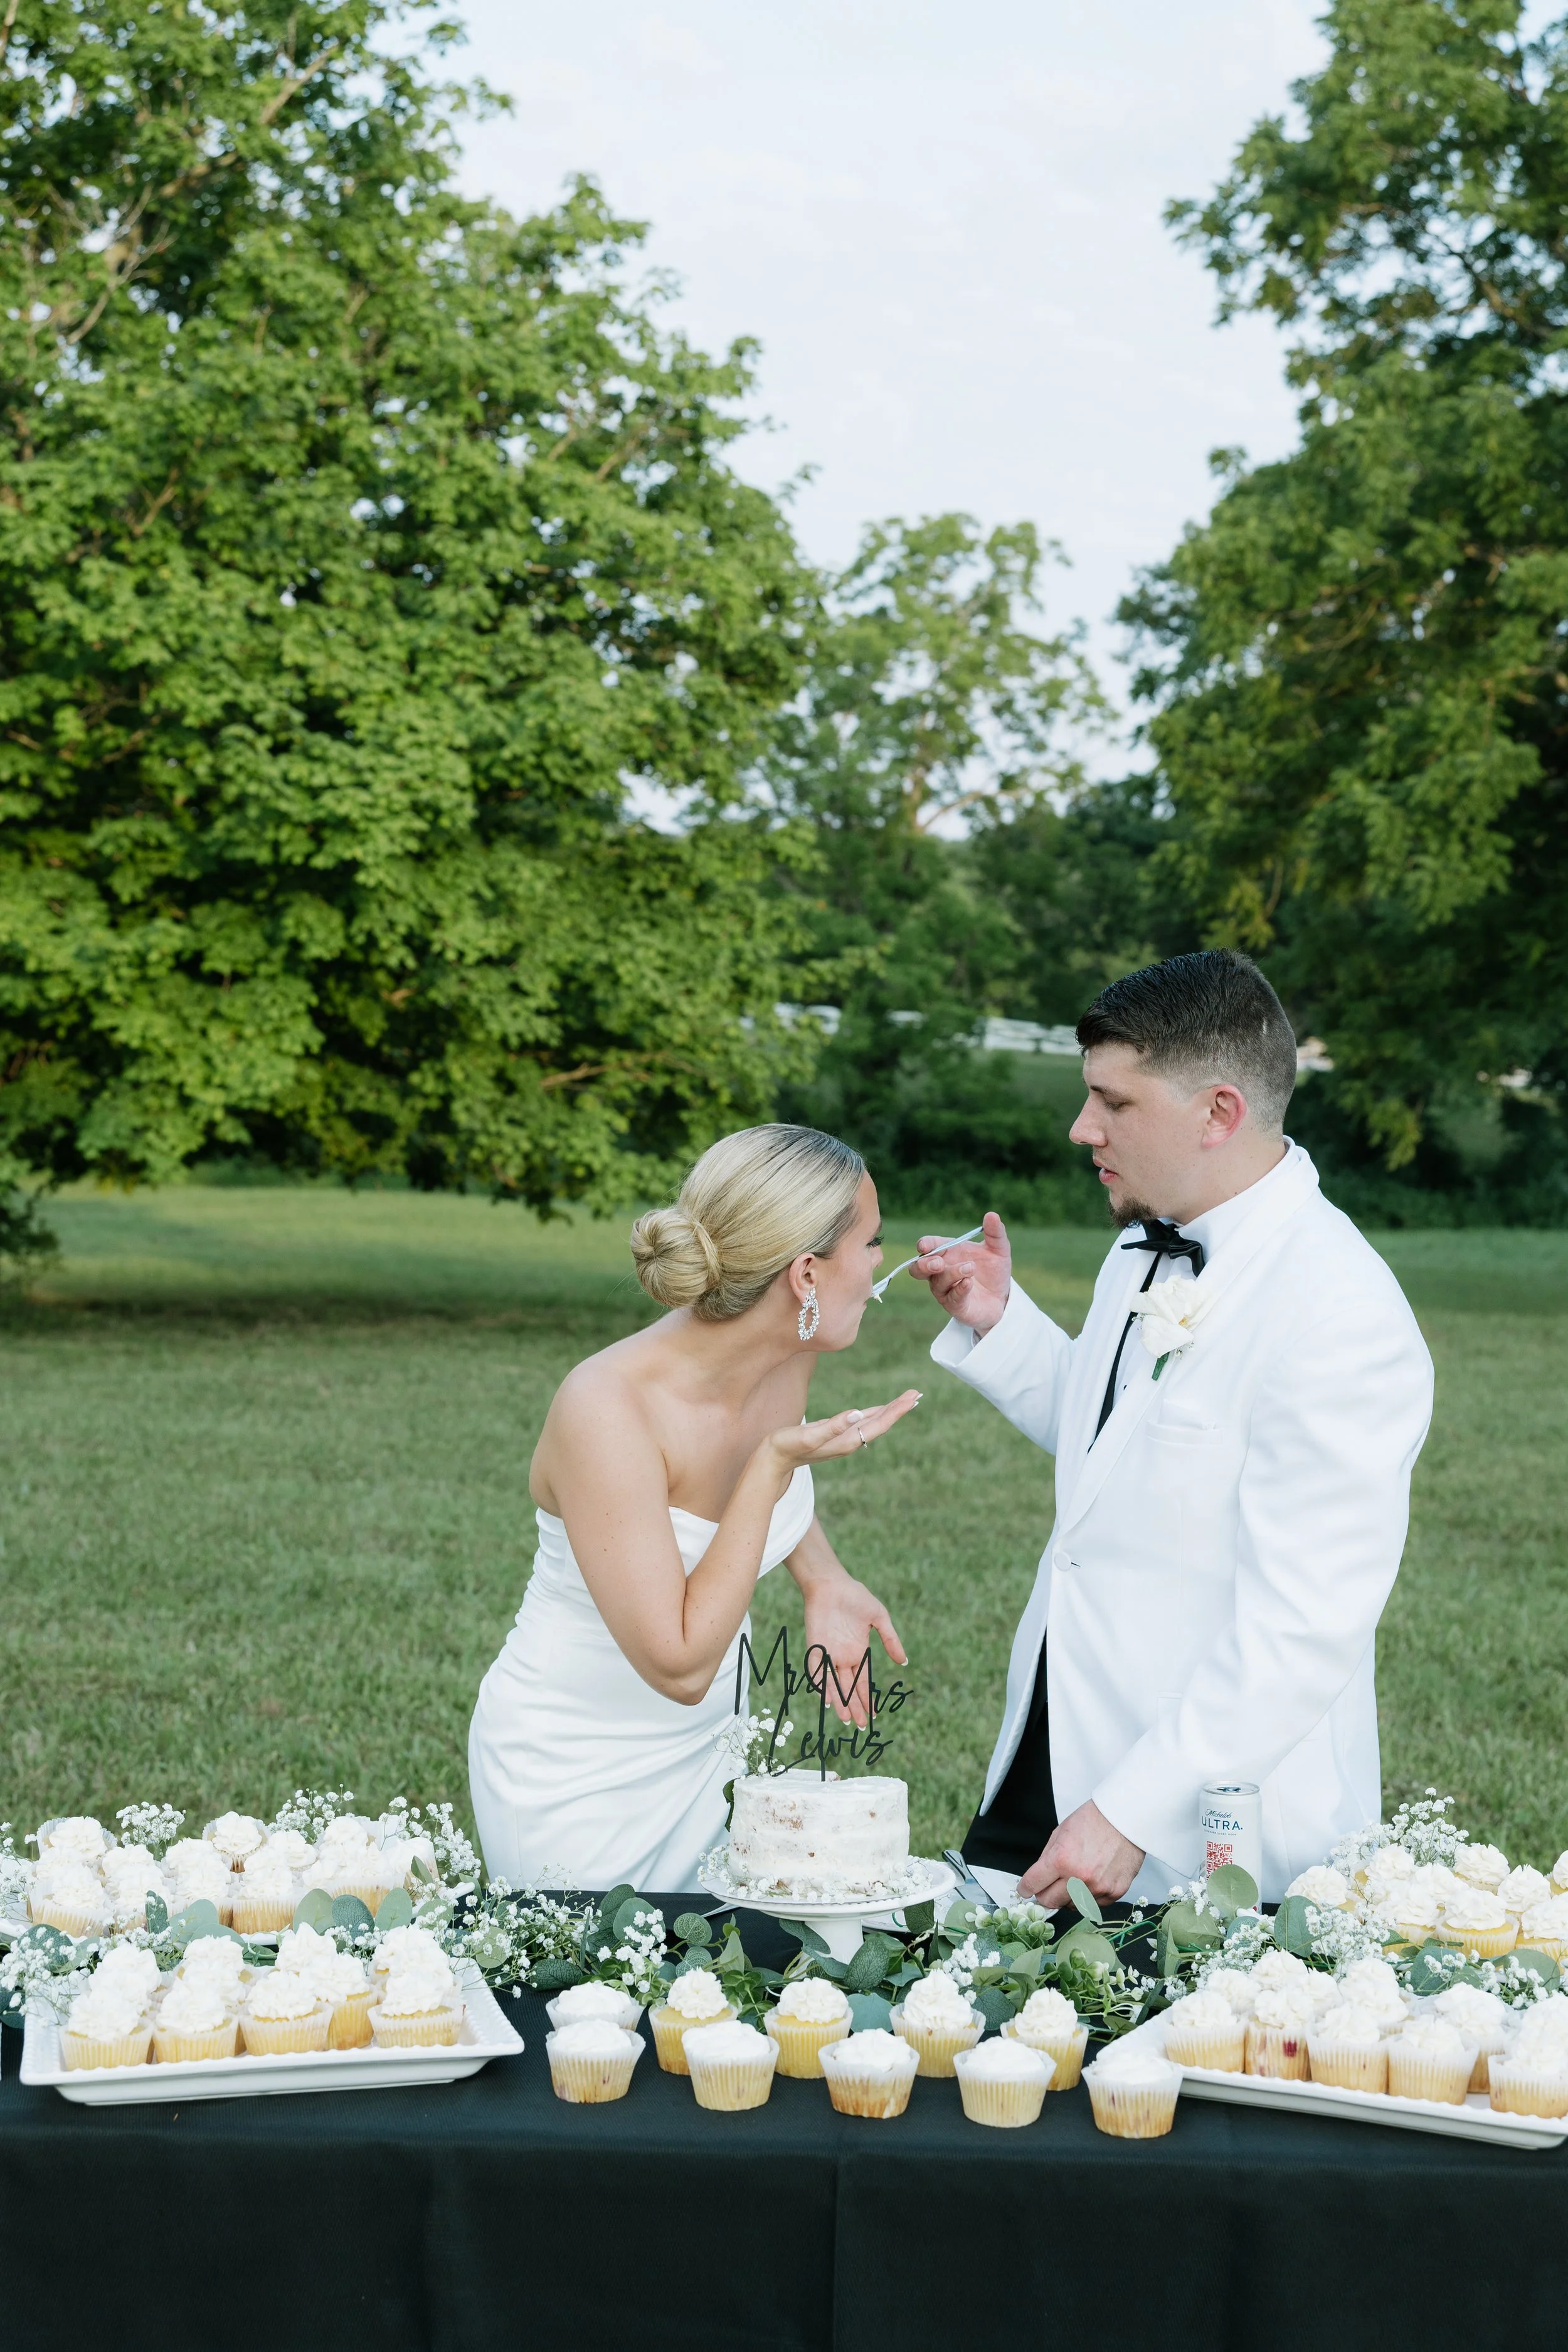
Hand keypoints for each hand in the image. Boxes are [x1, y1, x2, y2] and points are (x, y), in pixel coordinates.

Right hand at [766, 1392, 920, 1477]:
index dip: (896, 1411)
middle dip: (898, 1409)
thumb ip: (832, 1426)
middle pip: (880, 1423)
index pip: (878, 1424)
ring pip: (872, 1422)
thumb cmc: (787, 1446)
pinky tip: (877, 1411)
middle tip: (917, 1394)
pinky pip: (860, 1422)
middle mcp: (849, 1441)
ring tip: (905, 1400)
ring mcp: (843, 1438)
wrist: (772, 1460)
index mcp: (846, 1441)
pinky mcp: (835, 1434)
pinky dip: (873, 1413)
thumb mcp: (808, 1435)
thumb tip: (856, 1413)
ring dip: (889, 1411)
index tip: (912, 1399)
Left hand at [800, 1571, 906, 1727]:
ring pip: (834, 1684)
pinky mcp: (815, 1647)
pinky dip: (821, 1683)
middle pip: (850, 1687)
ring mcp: (828, 1653)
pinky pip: (816, 1669)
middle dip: (856, 1706)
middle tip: (861, 1726)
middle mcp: (843, 1656)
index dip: (868, 1697)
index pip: (864, 1681)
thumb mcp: (879, 1617)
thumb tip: (903, 1661)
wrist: (831, 1583)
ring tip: (846, 1719)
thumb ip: (891, 1639)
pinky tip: (827, 1698)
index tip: (874, 1714)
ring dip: (840, 1701)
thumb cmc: (855, 1597)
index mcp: (859, 1651)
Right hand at [909, 1210, 1010, 1334]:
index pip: (928, 1246)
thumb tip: (992, 1215)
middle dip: (924, 1264)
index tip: (924, 1246)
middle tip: (939, 1263)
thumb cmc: (993, 1271)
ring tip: (971, 1268)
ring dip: (952, 1273)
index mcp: (947, 1253)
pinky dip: (960, 1288)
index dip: (924, 1245)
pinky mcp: (955, 1306)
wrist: (1003, 1297)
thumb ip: (995, 1233)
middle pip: (918, 1268)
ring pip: (937, 1282)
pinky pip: (952, 1297)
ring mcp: (945, 1290)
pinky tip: (969, 1282)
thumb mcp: (998, 1249)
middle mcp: (940, 1272)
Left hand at [1018, 1799, 1143, 1907]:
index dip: (1025, 1887)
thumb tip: (1037, 1879)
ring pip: (1071, 1906)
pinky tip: (1092, 1880)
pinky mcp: (1113, 1893)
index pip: (1033, 1884)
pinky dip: (1088, 1896)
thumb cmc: (1093, 1821)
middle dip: (1045, 1894)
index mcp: (1061, 1859)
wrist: (1125, 1819)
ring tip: (1075, 1878)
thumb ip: (1046, 1858)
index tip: (1025, 1889)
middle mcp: (1079, 1878)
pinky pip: (1093, 1905)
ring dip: (1068, 1896)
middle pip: (1050, 1901)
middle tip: (1047, 1886)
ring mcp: (1097, 1888)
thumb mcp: (1060, 1833)